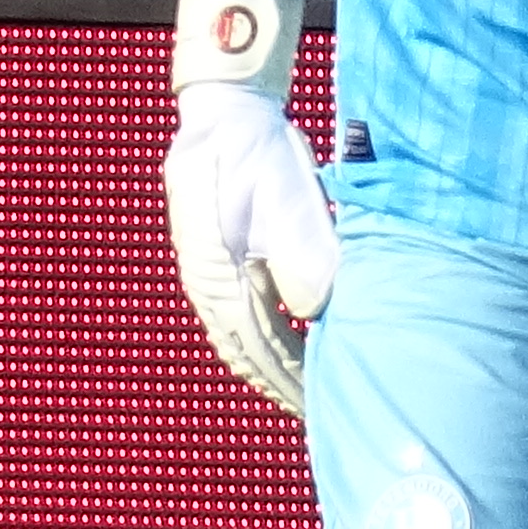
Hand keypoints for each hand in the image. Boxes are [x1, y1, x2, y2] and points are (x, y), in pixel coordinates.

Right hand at [163, 0, 337, 408]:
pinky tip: (289, 353)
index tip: (318, 407)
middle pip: (245, 352)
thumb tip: (314, 310)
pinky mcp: (217, 264)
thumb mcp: (283, 194)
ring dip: (272, 371)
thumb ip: (300, 251)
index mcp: (219, 270)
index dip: (289, 381)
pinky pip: (239, 318)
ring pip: (239, 339)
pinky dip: (264, 343)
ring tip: (304, 396)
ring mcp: (207, 274)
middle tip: (321, 416)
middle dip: (282, 386)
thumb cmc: (255, 149)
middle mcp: (207, 281)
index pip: (257, 344)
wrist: (224, 112)